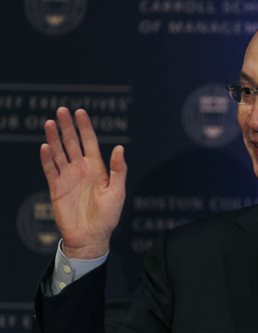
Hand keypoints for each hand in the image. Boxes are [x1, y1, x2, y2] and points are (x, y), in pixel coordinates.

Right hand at [40, 107, 126, 258]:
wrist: (91, 236)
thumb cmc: (108, 216)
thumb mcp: (117, 191)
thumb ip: (118, 169)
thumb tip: (120, 147)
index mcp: (97, 168)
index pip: (89, 142)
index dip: (85, 127)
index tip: (80, 112)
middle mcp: (81, 169)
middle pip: (72, 143)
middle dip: (67, 127)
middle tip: (62, 110)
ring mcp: (68, 177)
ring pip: (59, 153)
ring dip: (54, 138)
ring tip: (50, 123)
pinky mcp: (57, 188)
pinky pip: (50, 170)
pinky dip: (47, 158)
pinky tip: (45, 146)